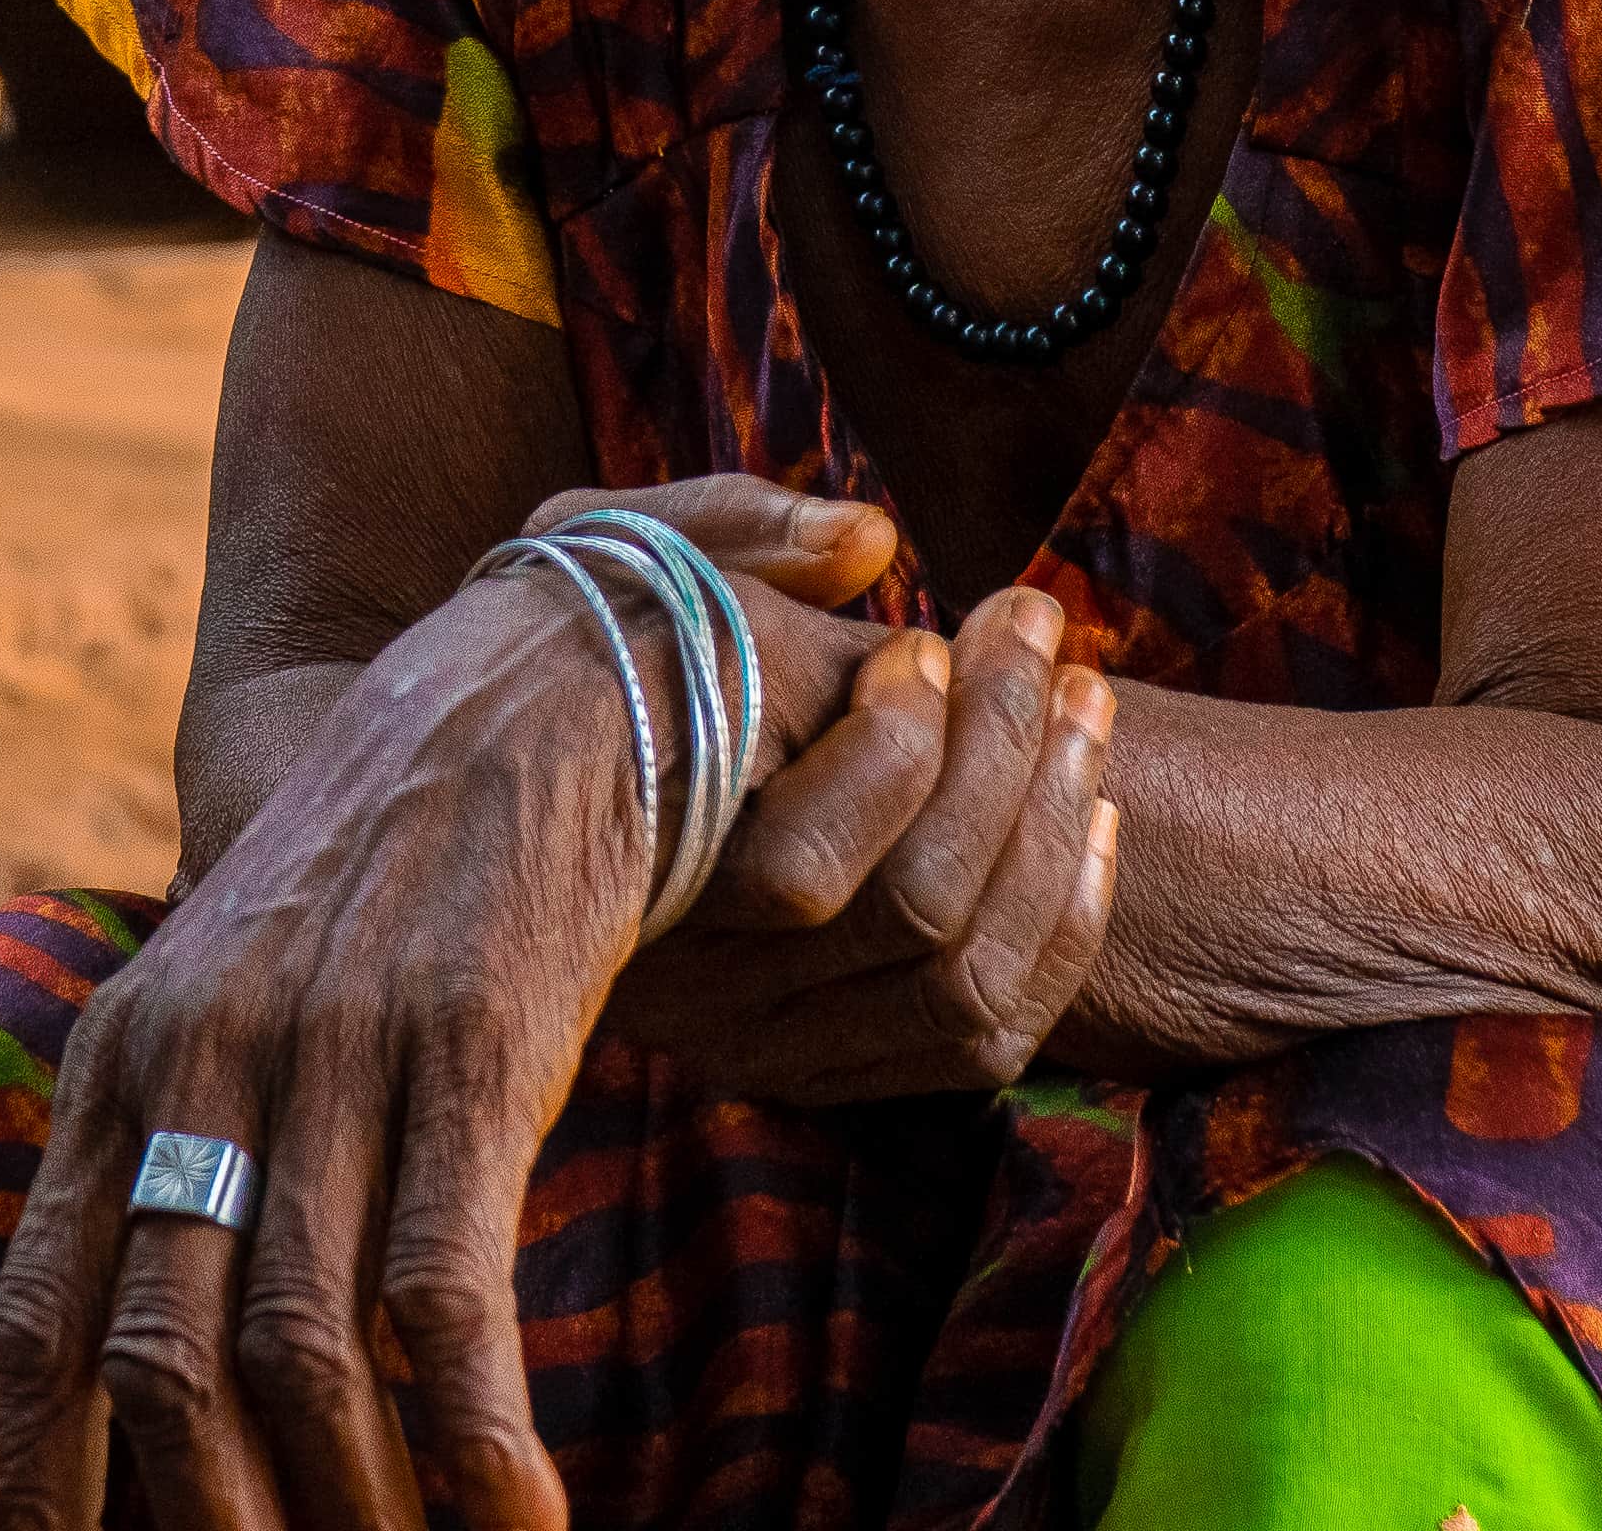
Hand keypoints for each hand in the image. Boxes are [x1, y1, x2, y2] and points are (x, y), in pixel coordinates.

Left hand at [0, 480, 897, 1530]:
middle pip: (160, 1368)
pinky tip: (517, 1520)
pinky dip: (473, 1445)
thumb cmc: (388, 869)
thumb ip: (178, 1144)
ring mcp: (335, 1049)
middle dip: (212, 1527)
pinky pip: (445, 1298)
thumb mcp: (234, 991)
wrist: (537, 679)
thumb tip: (148, 1356)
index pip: (42, 1315)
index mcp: (125, 1051)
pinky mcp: (473, 1044)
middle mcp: (204, 1053)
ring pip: (296, 1354)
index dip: (39, 1481)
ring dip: (350, 1508)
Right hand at [605, 582, 1118, 1105]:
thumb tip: (872, 539)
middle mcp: (696, 994)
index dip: (904, 742)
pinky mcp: (829, 1069)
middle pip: (911, 910)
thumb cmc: (570, 649)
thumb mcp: (612, 562)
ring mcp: (766, 1044)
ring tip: (1082, 699)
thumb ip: (730, 532)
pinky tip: (1097, 816)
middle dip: (1009, 751)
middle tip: (1036, 628)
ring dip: (1054, 828)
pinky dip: (1065, 929)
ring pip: (963, 977)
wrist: (504, 797)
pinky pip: (984, 1039)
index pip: (807, 870)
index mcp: (631, 880)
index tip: (923, 637)